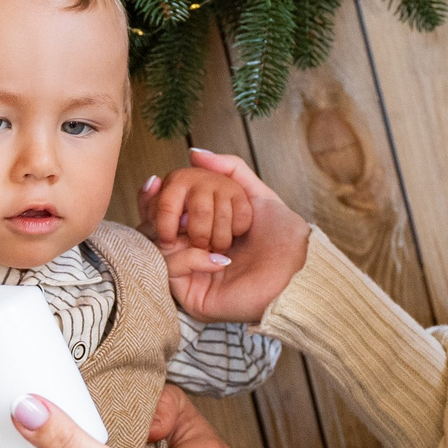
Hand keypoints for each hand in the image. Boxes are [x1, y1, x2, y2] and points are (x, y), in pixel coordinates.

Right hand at [141, 149, 311, 322]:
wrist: (296, 276)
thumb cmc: (283, 242)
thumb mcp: (259, 197)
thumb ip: (230, 170)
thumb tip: (194, 153)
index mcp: (199, 226)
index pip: (159, 207)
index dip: (152, 195)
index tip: (158, 182)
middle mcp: (187, 248)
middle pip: (151, 221)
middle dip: (178, 208)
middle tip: (199, 212)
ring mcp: (185, 271)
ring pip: (157, 241)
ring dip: (195, 231)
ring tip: (221, 240)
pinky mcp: (186, 294)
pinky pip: (170, 265)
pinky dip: (194, 257)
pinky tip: (221, 260)